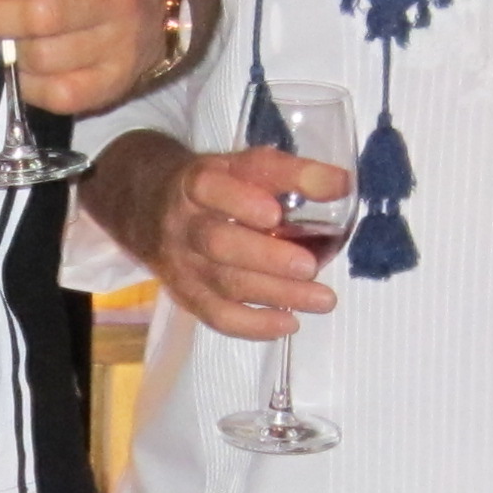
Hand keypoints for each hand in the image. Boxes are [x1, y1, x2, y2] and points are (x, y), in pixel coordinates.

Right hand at [134, 142, 348, 337]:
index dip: (239, 202)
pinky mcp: (187, 295)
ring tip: (323, 299)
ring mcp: (182, 265)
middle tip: (310, 266)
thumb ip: (290, 172)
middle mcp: (183, 225)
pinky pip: (217, 317)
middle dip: (266, 258)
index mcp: (195, 183)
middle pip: (218, 244)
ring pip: (224, 284)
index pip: (210, 188)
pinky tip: (289, 323)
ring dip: (275, 294)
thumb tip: (342, 184)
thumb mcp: (243, 166)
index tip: (274, 213)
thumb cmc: (214, 186)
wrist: (150, 208)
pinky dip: (254, 326)